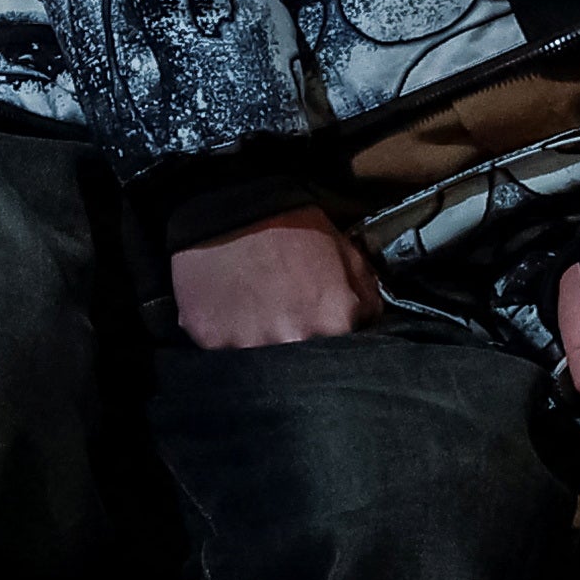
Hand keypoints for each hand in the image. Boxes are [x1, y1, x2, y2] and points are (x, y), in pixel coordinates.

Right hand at [170, 205, 380, 348]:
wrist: (231, 208)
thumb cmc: (295, 230)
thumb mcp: (348, 255)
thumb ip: (367, 301)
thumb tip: (369, 331)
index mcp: (332, 322)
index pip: (343, 362)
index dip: (333, 351)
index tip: (323, 339)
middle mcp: (292, 340)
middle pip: (301, 371)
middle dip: (298, 353)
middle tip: (288, 329)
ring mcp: (247, 343)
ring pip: (260, 367)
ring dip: (261, 348)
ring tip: (257, 321)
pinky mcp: (209, 338)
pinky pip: (222, 354)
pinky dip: (227, 339)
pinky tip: (231, 315)